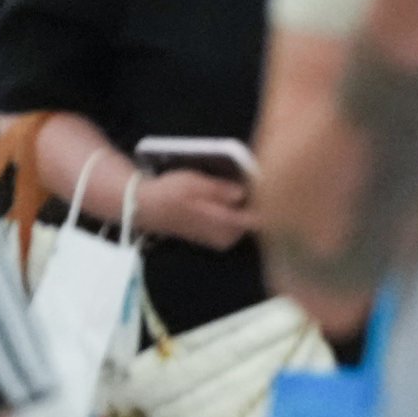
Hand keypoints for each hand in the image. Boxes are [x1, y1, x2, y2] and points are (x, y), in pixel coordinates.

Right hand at [131, 168, 256, 249]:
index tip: (269, 183)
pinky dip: (237, 209)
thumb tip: (245, 191)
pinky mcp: (217, 236)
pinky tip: (229, 193)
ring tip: (243, 182)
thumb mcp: (195, 184)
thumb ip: (222, 190)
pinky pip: (237, 222)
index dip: (267, 200)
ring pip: (246, 220)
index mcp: (224, 224)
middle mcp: (227, 236)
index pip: (260, 217)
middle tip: (255, 177)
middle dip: (258, 200)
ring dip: (247, 204)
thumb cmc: (170, 193)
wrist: (147, 208)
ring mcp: (222, 238)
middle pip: (256, 218)